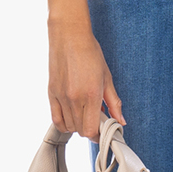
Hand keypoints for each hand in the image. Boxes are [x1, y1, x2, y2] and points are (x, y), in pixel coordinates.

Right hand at [48, 21, 123, 139]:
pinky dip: (64, 123)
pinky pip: (56, 119)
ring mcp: (60, 97)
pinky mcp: (51, 93)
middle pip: (80, 131)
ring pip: (69, 127)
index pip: (91, 130)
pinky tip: (72, 116)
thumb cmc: (90, 53)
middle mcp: (74, 99)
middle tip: (97, 119)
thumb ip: (114, 102)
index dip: (99, 135)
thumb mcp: (107, 77)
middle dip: (90, 130)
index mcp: (91, 95)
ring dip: (78, 126)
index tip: (104, 130)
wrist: (69, 36)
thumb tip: (121, 120)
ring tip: (85, 114)